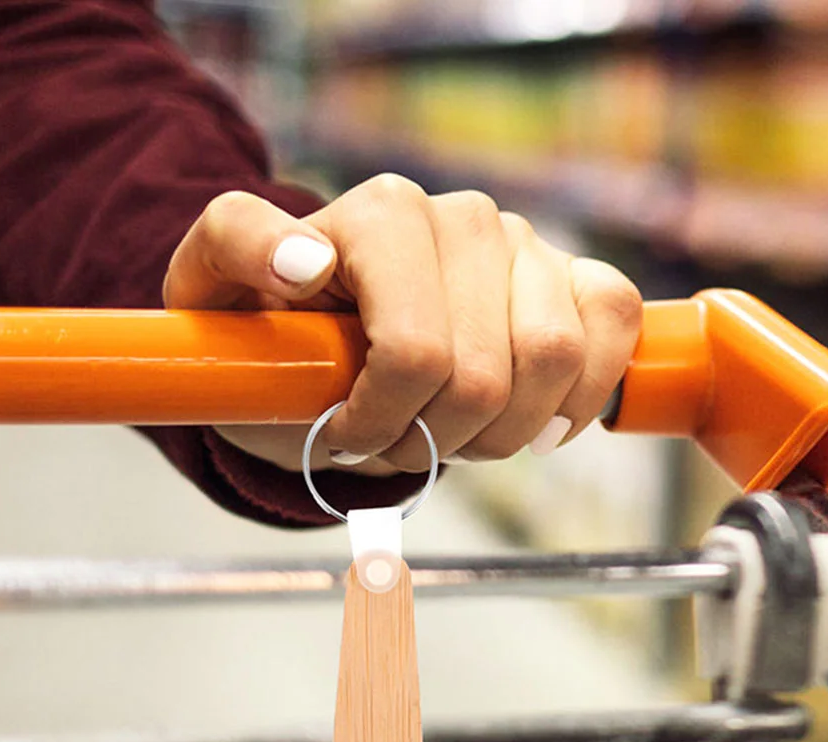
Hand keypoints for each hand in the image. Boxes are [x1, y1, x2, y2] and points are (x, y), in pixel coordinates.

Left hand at [163, 174, 641, 473]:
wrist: (331, 328)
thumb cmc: (273, 322)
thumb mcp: (216, 284)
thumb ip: (237, 248)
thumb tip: (306, 263)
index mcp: (383, 213)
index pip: (413, 353)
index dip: (381, 423)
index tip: (343, 438)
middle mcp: (464, 218)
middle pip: (483, 377)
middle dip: (432, 440)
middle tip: (392, 442)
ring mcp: (526, 245)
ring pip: (554, 361)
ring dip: (498, 433)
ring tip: (449, 434)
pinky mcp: (573, 275)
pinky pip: (612, 324)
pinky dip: (579, 393)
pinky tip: (533, 424)